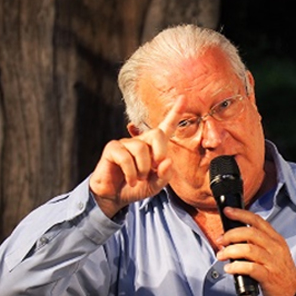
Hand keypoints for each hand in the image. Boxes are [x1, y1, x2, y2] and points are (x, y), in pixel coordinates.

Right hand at [89, 97, 184, 217]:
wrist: (115, 198)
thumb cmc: (135, 188)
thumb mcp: (155, 185)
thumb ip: (164, 175)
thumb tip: (167, 161)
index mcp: (153, 147)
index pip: (166, 127)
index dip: (175, 113)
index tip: (184, 98)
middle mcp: (140, 141)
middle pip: (157, 134)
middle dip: (160, 153)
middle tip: (155, 168)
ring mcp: (125, 143)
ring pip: (141, 148)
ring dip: (143, 169)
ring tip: (138, 179)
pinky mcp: (112, 149)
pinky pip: (126, 157)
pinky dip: (131, 173)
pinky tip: (130, 180)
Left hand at [215, 206, 295, 295]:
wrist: (293, 291)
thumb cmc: (279, 271)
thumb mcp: (274, 251)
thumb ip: (258, 242)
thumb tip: (234, 236)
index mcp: (275, 239)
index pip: (257, 220)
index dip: (241, 214)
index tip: (228, 211)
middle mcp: (275, 247)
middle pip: (250, 232)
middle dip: (231, 234)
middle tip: (220, 240)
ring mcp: (272, 262)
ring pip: (248, 249)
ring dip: (230, 251)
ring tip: (221, 255)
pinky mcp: (268, 276)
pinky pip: (250, 268)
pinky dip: (236, 267)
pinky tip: (229, 268)